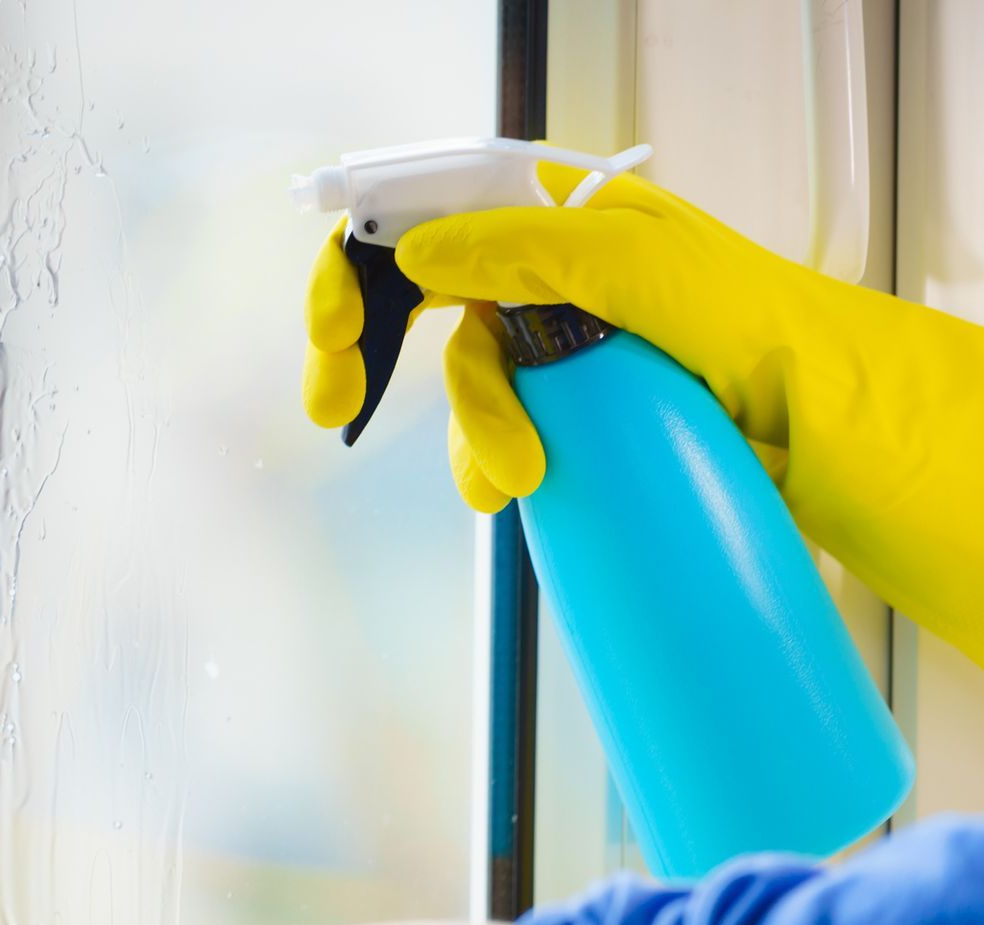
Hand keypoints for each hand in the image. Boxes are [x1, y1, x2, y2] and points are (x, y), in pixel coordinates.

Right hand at [304, 165, 983, 666]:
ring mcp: (552, 348)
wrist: (818, 420)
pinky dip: (486, 464)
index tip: (332, 321)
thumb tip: (415, 257)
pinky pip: (492, 438)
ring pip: (458, 384)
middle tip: (333, 400)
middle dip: (365, 349)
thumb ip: (515, 249)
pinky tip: (513, 487)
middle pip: (415, 299)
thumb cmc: (750, 321)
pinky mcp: (567, 415)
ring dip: (468, 431)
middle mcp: (544, 274)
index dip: (363, 258)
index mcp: (556, 215)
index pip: (427, 212)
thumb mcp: (627, 262)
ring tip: (516, 474)